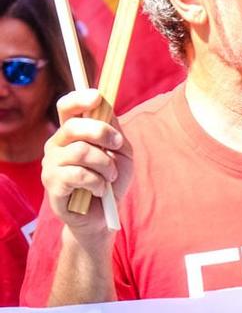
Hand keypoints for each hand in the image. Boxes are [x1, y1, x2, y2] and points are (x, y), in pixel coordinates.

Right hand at [43, 90, 128, 239]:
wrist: (102, 216)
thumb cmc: (110, 181)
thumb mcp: (120, 153)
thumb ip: (113, 131)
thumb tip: (106, 107)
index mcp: (72, 133)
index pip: (66, 108)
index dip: (79, 99)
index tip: (97, 97)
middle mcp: (56, 144)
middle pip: (73, 126)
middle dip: (102, 133)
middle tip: (118, 145)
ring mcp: (51, 164)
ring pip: (80, 152)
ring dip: (105, 165)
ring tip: (109, 177)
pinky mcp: (52, 184)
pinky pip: (78, 175)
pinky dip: (97, 182)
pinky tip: (99, 190)